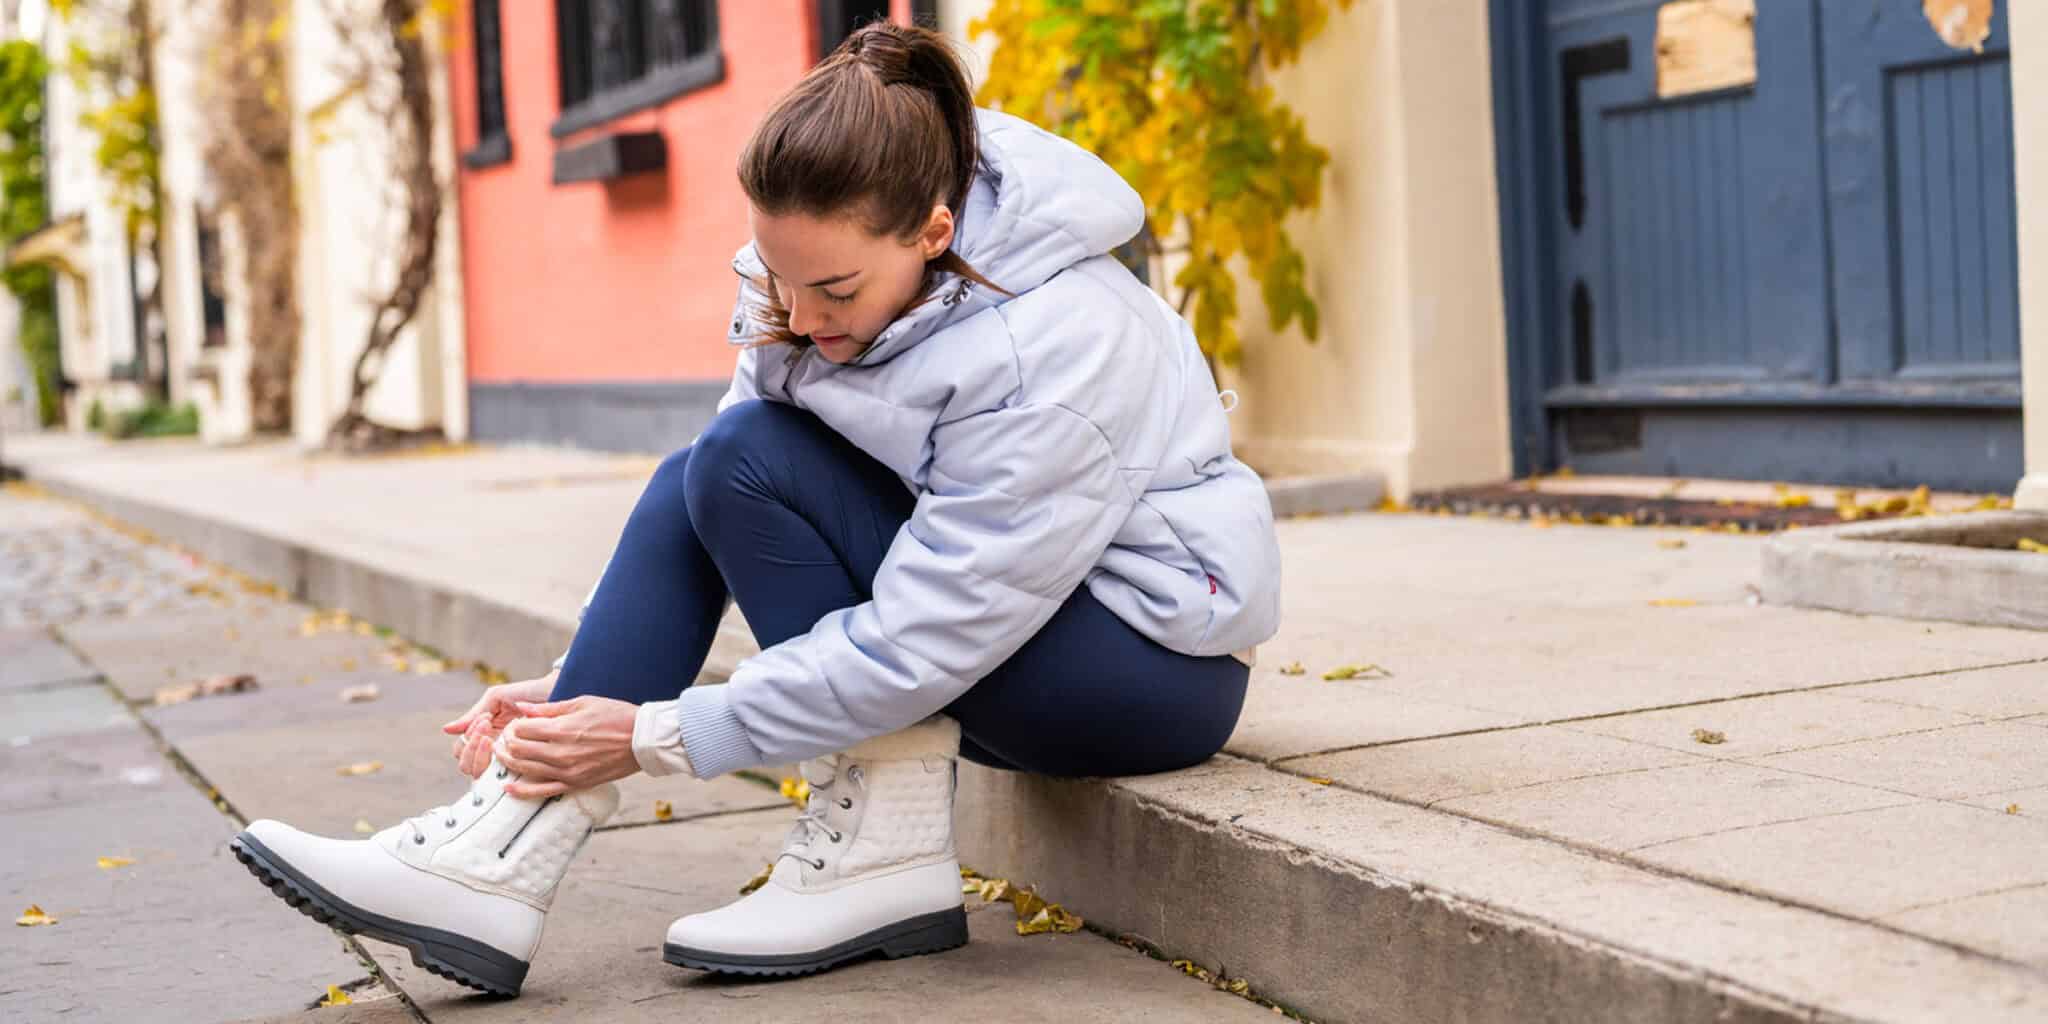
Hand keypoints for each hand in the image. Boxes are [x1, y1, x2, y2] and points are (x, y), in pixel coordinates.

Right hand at [442, 673, 556, 778]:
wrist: (557, 693)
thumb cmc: (527, 694)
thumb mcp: (497, 699)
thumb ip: (473, 714)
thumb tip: (447, 729)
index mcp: (483, 735)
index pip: (461, 750)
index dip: (468, 739)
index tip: (484, 721)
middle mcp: (491, 751)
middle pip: (466, 765)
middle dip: (472, 747)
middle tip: (487, 728)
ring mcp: (506, 759)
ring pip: (479, 773)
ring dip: (481, 754)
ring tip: (494, 734)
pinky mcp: (522, 766)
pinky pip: (503, 776)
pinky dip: (498, 764)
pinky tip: (508, 746)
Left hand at [489, 695, 641, 798]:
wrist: (642, 739)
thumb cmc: (615, 716)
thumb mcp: (582, 702)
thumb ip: (549, 708)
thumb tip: (523, 708)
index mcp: (562, 729)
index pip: (522, 729)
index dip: (514, 725)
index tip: (517, 723)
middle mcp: (560, 753)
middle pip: (519, 749)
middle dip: (507, 742)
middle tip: (506, 737)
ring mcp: (567, 771)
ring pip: (525, 769)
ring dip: (509, 761)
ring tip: (503, 754)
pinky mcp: (575, 784)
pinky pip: (542, 791)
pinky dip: (522, 790)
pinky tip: (508, 787)